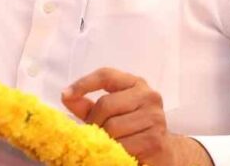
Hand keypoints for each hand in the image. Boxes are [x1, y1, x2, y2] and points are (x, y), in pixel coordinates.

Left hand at [61, 67, 211, 165]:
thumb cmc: (131, 129)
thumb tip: (66, 95)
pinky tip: (120, 151)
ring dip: (104, 139)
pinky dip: (115, 152)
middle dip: (94, 121)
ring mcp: (155, 118)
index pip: (106, 75)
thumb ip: (86, 104)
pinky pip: (122, 146)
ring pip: (112, 127)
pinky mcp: (156, 140)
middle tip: (94, 133)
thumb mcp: (108, 113)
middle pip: (105, 104)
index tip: (66, 95)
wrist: (163, 153)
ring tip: (109, 142)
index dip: (84, 83)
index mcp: (135, 83)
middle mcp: (149, 96)